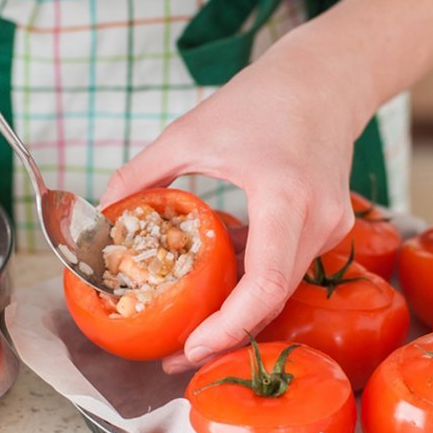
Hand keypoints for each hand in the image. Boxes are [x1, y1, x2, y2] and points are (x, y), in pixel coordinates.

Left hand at [100, 34, 371, 372]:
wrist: (325, 80)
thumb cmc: (261, 98)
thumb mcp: (192, 131)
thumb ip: (142, 172)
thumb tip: (101, 212)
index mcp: (285, 196)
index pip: (266, 283)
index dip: (229, 326)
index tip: (191, 346)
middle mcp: (318, 219)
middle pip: (272, 298)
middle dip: (225, 332)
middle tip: (176, 352)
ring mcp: (332, 226)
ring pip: (281, 287)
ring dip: (238, 308)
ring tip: (192, 324)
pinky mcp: (331, 226)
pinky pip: (288, 265)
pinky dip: (253, 276)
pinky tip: (221, 276)